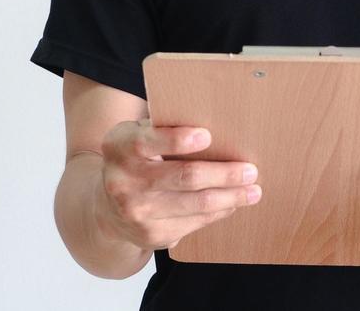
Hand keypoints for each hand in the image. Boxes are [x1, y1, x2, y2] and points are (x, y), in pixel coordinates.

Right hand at [96, 118, 262, 250]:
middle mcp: (124, 181)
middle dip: (223, 174)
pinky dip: (218, 212)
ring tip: (253, 190)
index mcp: (120, 147)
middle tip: (249, 170)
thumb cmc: (135, 160)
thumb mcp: (137, 137)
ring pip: (195, 204)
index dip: (178, 140)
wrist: (107, 208)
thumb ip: (162, 128)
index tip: (207, 136)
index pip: (149, 141)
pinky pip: (194, 223)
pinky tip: (231, 204)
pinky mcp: (151, 235)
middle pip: (184, 177)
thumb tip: (215, 123)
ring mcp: (137, 212)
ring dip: (230, 197)